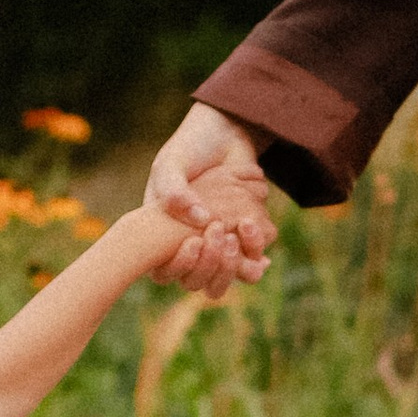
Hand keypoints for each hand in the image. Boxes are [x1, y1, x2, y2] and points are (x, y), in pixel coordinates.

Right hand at [146, 159, 272, 295]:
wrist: (226, 134)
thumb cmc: (190, 149)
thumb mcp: (171, 165)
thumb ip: (174, 190)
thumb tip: (200, 220)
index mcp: (163, 235)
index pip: (165, 272)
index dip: (181, 266)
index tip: (194, 240)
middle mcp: (190, 245)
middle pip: (197, 282)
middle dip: (212, 264)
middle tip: (219, 230)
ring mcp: (218, 244)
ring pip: (224, 277)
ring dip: (234, 260)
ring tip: (242, 224)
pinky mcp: (243, 238)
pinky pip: (252, 260)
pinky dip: (254, 245)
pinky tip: (249, 225)